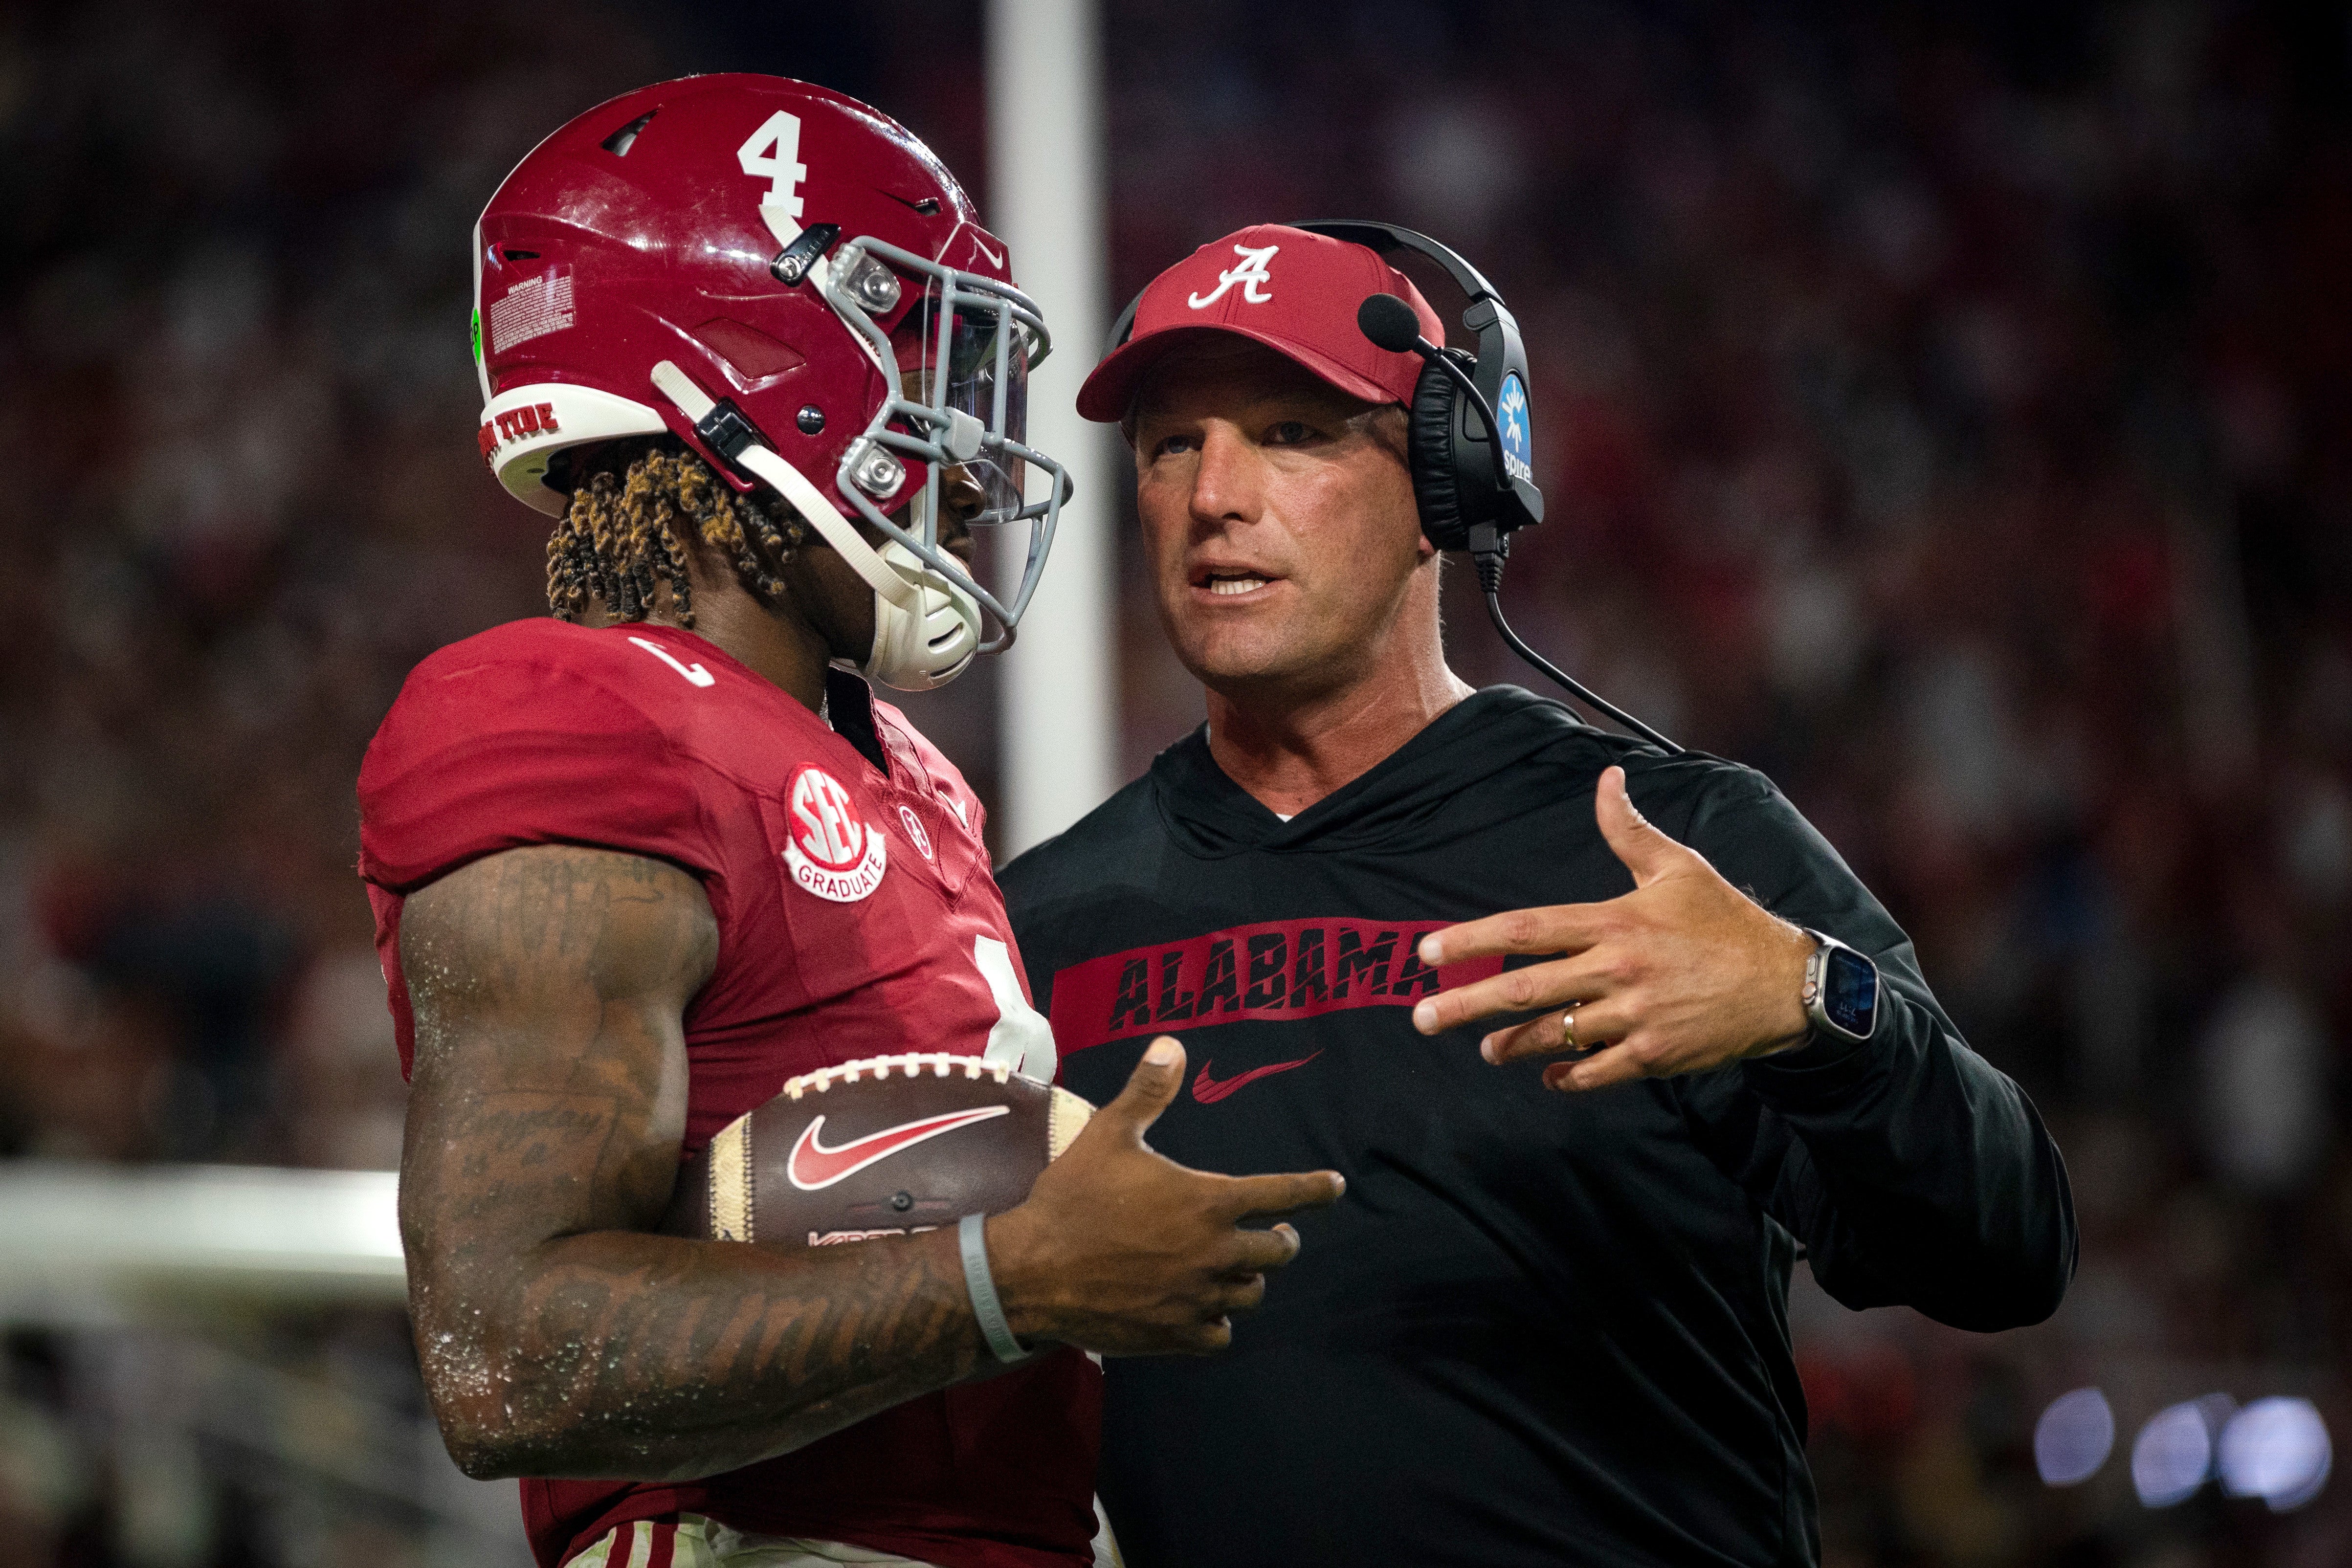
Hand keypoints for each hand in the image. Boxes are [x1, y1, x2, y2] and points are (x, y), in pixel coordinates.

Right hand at [986, 1038, 1344, 1354]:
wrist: (1033, 1270)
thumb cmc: (1074, 1197)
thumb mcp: (1109, 1134)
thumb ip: (1148, 1091)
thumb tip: (1173, 1044)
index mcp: (1209, 1201)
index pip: (1282, 1193)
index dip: (1314, 1189)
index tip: (1335, 1187)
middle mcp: (1215, 1252)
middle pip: (1278, 1252)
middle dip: (1282, 1240)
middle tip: (1275, 1233)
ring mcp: (1197, 1297)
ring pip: (1251, 1294)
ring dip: (1250, 1279)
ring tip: (1238, 1269)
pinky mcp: (1176, 1333)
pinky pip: (1220, 1335)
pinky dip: (1219, 1324)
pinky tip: (1205, 1310)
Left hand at [1409, 765, 1815, 1091]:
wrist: (1786, 984)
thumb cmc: (1728, 921)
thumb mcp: (1679, 867)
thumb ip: (1629, 828)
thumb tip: (1607, 778)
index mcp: (1614, 921)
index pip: (1526, 929)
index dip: (1472, 940)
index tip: (1427, 951)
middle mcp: (1617, 970)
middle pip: (1524, 989)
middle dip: (1466, 1005)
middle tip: (1423, 1017)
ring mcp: (1635, 1017)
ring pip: (1554, 1035)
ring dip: (1512, 1045)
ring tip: (1487, 1049)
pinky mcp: (1655, 1055)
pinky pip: (1596, 1072)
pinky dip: (1567, 1077)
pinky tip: (1548, 1075)